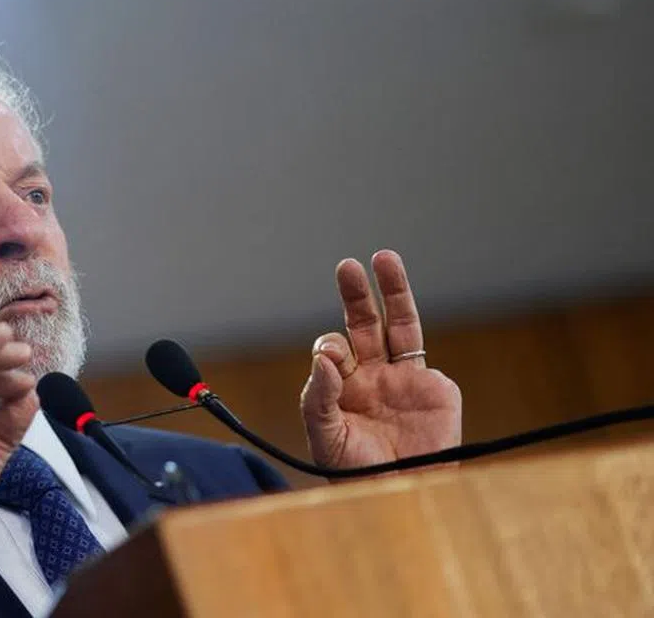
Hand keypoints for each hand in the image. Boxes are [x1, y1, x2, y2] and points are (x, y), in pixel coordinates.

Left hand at [299, 250, 461, 470]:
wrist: (399, 496)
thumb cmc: (353, 471)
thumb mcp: (323, 436)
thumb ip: (317, 396)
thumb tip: (322, 357)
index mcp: (341, 384)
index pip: (332, 348)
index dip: (330, 346)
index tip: (334, 359)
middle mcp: (372, 375)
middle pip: (364, 323)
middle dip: (356, 294)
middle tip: (348, 266)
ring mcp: (405, 379)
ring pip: (400, 325)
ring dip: (394, 291)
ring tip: (385, 257)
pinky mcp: (436, 390)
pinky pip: (423, 363)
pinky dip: (409, 346)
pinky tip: (400, 355)